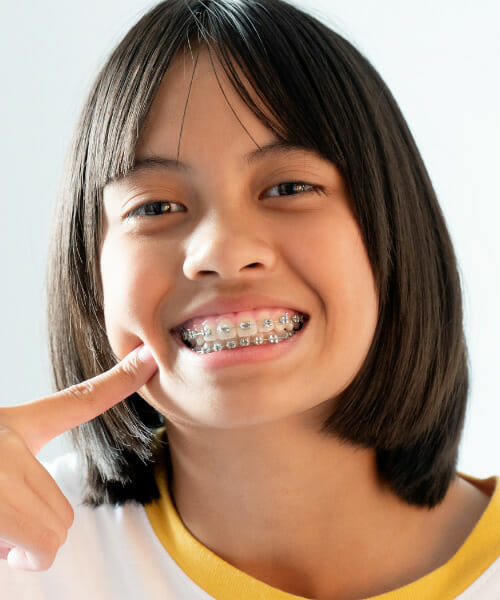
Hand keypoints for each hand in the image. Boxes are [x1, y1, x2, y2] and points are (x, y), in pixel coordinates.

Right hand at [0, 344, 157, 570]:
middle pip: (62, 516)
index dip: (117, 381)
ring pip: (48, 540)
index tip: (149, 359)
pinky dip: (6, 557)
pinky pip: (22, 552)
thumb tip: (47, 533)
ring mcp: (0, 478)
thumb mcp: (0, 448)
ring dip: (18, 548)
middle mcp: (8, 444)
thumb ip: (20, 475)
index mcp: (13, 427)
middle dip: (35, 533)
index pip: (77, 401)